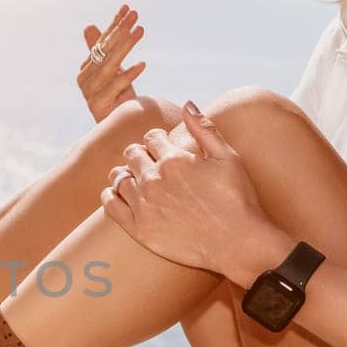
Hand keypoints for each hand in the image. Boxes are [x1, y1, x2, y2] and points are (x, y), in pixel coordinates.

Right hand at [77, 4, 146, 122]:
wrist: (118, 129)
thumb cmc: (117, 98)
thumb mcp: (113, 72)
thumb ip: (103, 51)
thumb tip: (89, 26)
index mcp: (87, 68)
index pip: (102, 42)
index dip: (114, 25)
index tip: (127, 8)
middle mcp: (85, 78)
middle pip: (104, 51)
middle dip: (121, 31)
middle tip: (135, 15)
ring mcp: (89, 92)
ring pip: (109, 66)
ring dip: (126, 47)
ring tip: (140, 31)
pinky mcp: (97, 105)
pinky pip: (115, 87)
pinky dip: (128, 75)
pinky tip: (142, 64)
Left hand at [101, 100, 273, 275]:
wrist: (237, 243)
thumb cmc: (237, 199)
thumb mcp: (227, 157)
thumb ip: (205, 128)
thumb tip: (188, 103)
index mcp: (174, 159)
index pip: (151, 137)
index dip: (157, 140)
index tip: (162, 147)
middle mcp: (154, 179)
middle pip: (132, 154)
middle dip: (139, 154)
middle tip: (147, 163)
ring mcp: (144, 204)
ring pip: (118, 178)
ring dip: (124, 174)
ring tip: (133, 178)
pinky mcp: (139, 228)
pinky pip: (110, 205)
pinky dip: (109, 195)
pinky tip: (116, 194)